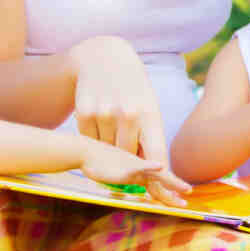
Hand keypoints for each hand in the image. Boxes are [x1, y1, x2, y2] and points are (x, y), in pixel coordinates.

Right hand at [68, 36, 169, 166]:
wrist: (104, 56)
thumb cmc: (132, 88)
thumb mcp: (147, 106)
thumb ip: (149, 136)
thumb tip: (156, 172)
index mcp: (150, 114)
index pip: (157, 154)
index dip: (161, 178)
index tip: (166, 194)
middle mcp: (128, 114)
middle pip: (129, 157)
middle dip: (130, 159)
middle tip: (128, 147)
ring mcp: (104, 113)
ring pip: (106, 150)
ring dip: (108, 146)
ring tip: (112, 124)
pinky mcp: (83, 112)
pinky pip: (88, 140)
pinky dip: (93, 137)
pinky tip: (98, 119)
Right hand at [80, 140, 190, 205]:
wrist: (85, 152)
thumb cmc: (97, 163)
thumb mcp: (114, 173)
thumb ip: (124, 179)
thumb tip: (128, 184)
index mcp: (139, 171)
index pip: (157, 183)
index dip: (169, 190)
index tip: (180, 199)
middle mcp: (140, 168)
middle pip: (162, 179)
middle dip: (176, 187)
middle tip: (189, 194)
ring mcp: (134, 167)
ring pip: (157, 175)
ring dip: (172, 182)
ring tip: (186, 189)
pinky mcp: (124, 166)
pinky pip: (140, 167)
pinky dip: (150, 167)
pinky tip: (160, 167)